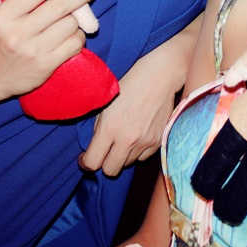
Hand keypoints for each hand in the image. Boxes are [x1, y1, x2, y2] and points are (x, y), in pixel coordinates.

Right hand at [0, 0, 94, 105]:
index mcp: (2, 15)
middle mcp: (18, 33)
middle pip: (61, 5)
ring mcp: (33, 51)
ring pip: (71, 24)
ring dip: (78, 17)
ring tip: (73, 16)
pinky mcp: (46, 66)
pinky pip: (75, 44)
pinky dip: (78, 36)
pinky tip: (71, 34)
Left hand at [79, 18, 198, 175]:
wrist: (161, 76)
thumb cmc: (131, 83)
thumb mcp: (106, 102)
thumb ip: (98, 127)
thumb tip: (96, 145)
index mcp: (110, 128)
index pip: (93, 163)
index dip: (86, 163)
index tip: (86, 158)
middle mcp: (127, 139)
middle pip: (110, 170)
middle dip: (104, 163)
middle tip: (104, 152)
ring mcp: (145, 142)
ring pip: (127, 163)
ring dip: (122, 155)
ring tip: (123, 137)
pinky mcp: (159, 141)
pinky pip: (143, 157)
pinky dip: (137, 150)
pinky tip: (137, 135)